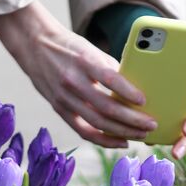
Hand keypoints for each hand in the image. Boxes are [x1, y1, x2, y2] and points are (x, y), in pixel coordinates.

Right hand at [0, 1, 157, 147]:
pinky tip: (120, 141)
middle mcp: (73, 81)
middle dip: (132, 120)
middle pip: (106, 108)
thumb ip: (111, 69)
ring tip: (141, 134)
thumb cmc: (70, 47)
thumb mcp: (91, 50)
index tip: (144, 100)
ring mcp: (64, 98)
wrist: (34, 44)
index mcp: (84, 60)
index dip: (128, 92)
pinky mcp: (59, 109)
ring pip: (98, 123)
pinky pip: (83, 131)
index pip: (109, 78)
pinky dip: (104, 140)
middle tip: (151, 125)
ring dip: (123, 132)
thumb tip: (135, 90)